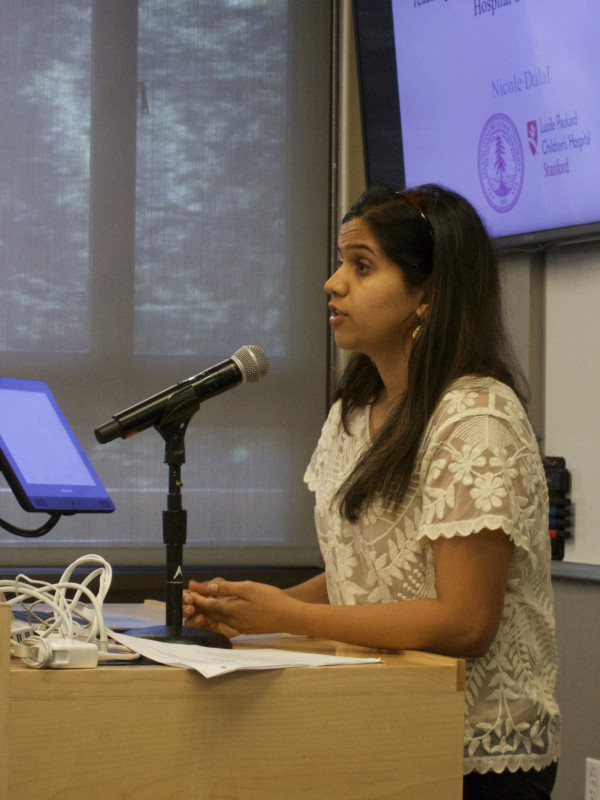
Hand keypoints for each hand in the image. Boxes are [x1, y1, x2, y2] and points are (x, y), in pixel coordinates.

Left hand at [182, 578, 302, 636]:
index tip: (190, 588)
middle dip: (200, 603)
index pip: (207, 604)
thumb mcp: (248, 588)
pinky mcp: (244, 628)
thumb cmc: (271, 600)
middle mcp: (231, 621)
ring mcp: (238, 626)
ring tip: (204, 600)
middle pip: (210, 613)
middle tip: (193, 593)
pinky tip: (222, 609)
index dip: (197, 596)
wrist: (288, 616)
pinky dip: (220, 614)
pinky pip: (226, 622)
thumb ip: (227, 589)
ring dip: (209, 609)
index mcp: (230, 610)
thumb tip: (208, 588)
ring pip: (217, 618)